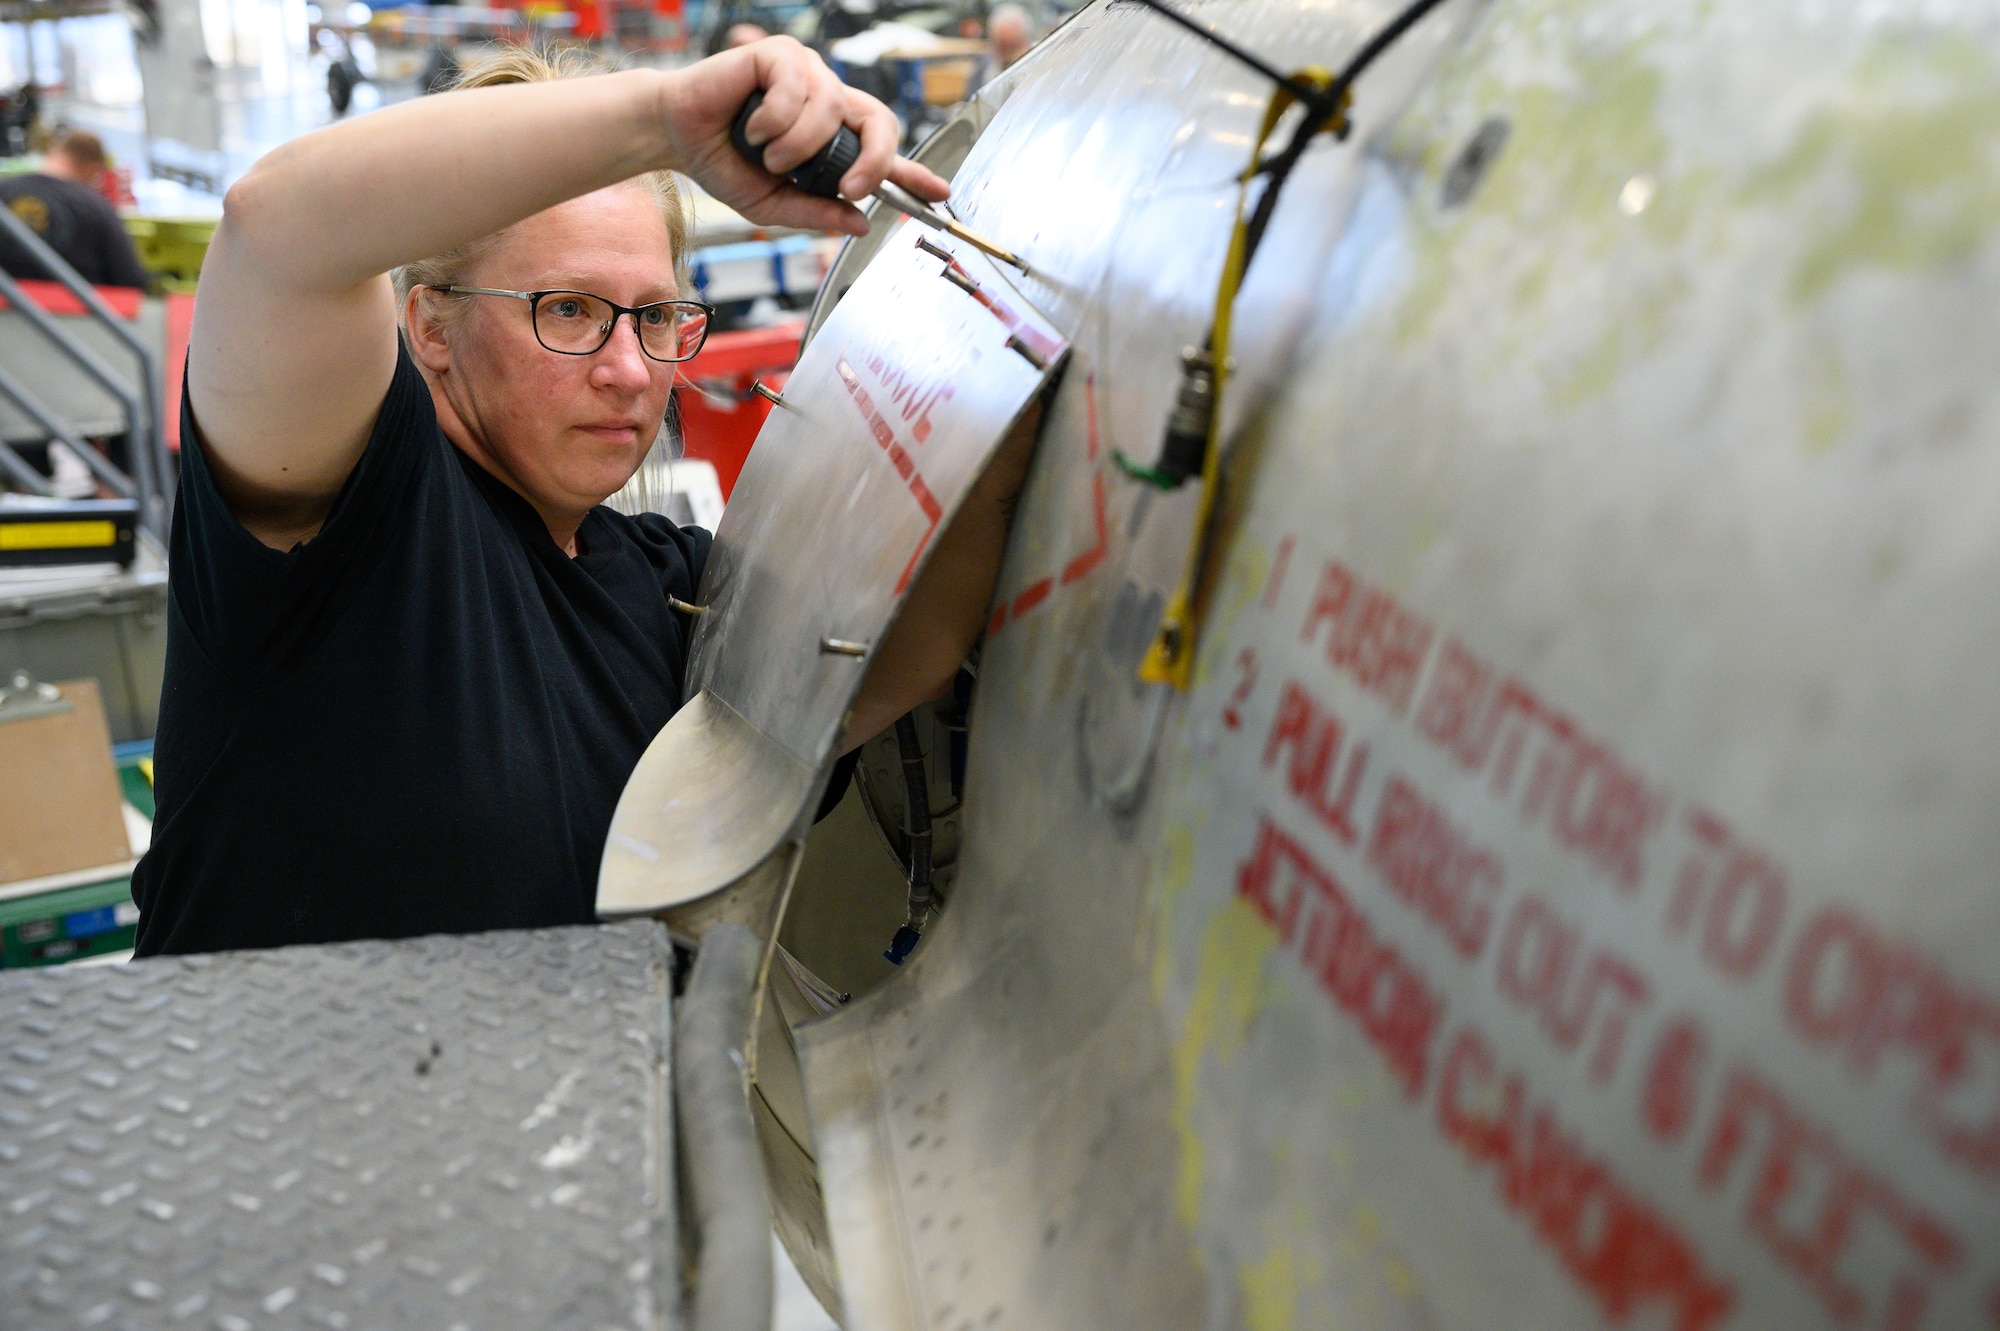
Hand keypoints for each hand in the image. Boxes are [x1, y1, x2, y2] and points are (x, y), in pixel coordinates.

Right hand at [661, 36, 948, 235]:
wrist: (677, 136)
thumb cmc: (724, 163)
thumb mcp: (774, 204)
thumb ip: (817, 211)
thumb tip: (859, 223)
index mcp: (832, 139)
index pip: (883, 152)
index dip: (914, 172)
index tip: (940, 192)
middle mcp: (828, 102)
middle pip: (880, 121)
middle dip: (873, 160)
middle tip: (851, 187)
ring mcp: (808, 75)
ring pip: (832, 111)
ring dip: (798, 146)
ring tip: (767, 153)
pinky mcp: (781, 55)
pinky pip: (798, 90)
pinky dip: (774, 119)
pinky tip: (751, 124)